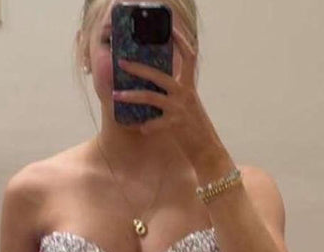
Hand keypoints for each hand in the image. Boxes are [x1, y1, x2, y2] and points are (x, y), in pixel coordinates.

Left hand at [113, 25, 225, 163]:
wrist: (206, 149)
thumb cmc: (195, 128)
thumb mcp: (189, 105)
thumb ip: (176, 94)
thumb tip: (156, 87)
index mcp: (189, 86)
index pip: (190, 57)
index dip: (182, 41)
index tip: (170, 30)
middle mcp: (185, 93)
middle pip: (158, 75)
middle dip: (138, 68)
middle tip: (122, 62)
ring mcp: (179, 108)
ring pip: (150, 97)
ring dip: (131, 96)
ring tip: (117, 95)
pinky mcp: (175, 124)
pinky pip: (153, 124)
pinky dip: (146, 127)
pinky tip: (142, 129)